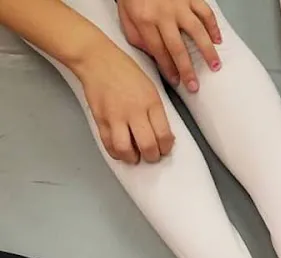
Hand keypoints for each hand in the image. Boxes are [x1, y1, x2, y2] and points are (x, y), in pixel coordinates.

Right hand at [77, 41, 174, 164]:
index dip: (166, 148)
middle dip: (152, 156)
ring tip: (136, 156)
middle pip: (147, 146)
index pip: (164, 136)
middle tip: (151, 155)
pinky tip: (121, 151)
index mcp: (151, 103)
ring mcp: (115, 116)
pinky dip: (116, 153)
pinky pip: (109, 145)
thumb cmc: (125, 72)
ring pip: (126, 150)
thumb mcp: (151, 89)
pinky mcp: (100, 119)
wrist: (97, 59)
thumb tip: (164, 136)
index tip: (164, 148)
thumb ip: (157, 113)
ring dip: (133, 158)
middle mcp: (134, 111)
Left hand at [118, 0, 220, 91]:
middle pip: (178, 48)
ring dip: (208, 51)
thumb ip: (136, 36)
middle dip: (187, 70)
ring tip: (215, 66)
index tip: (176, 80)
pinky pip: (205, 12)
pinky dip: (214, 26)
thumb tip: (152, 56)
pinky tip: (218, 39)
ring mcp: (178, 4)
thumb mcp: (125, 14)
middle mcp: (163, 13)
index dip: (168, 69)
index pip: (158, 52)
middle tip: (194, 86)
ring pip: (197, 31)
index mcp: (144, 19)